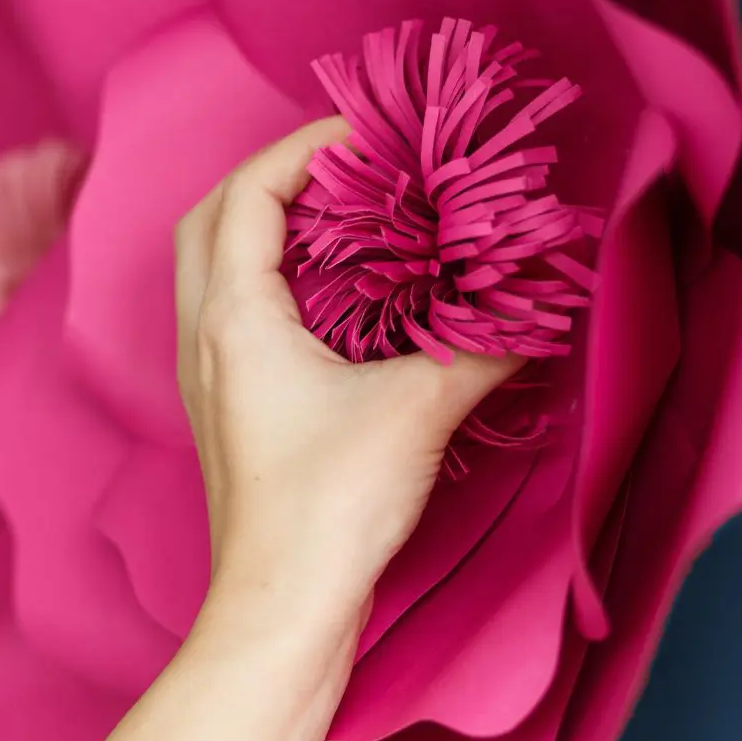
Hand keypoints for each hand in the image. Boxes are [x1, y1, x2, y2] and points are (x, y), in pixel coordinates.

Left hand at [174, 118, 521, 625]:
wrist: (285, 604)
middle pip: (213, 221)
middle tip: (342, 171)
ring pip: (216, 271)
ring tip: (340, 223)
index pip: (250, 192)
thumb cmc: (331, 505)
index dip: (304, 148)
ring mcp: (209, 379)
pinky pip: (236, 317)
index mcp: (235, 317)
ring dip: (268, 232)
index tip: (366, 136)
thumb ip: (483, 347)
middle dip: (272, 179)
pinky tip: (335, 307)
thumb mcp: (419, 409)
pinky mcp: (229, 412)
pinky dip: (276, 286)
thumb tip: (535, 311)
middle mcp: (205, 339)